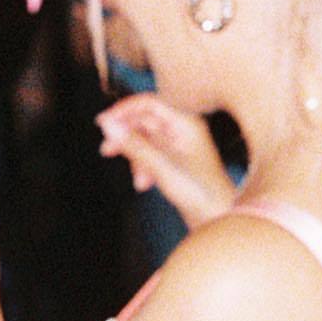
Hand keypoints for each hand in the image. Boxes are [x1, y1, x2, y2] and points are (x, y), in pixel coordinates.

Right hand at [97, 94, 236, 229]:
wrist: (218, 217)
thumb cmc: (198, 192)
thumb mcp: (159, 166)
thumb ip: (132, 144)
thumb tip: (108, 125)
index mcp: (185, 123)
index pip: (148, 103)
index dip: (123, 110)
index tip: (102, 122)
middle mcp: (184, 130)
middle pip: (144, 123)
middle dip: (127, 139)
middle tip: (107, 151)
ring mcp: (182, 145)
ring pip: (146, 141)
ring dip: (136, 158)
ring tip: (139, 182)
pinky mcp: (179, 161)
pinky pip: (153, 155)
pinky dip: (145, 166)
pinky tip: (145, 184)